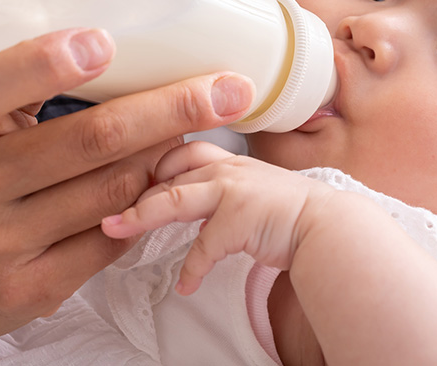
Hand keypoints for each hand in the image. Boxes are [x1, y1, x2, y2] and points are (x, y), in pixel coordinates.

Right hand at [0, 29, 254, 337]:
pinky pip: (116, 235)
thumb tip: (106, 50)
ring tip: (190, 133)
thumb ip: (24, 94)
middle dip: (173, 111)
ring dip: (166, 156)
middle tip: (226, 91)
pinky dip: (145, 204)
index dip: (48, 64)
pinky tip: (157, 185)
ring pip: (119, 186)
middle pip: (96, 139)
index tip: (103, 43)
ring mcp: (2, 242)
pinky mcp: (32, 287)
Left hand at [101, 141, 335, 294]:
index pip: (179, 150)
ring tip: (115, 229)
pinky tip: (187, 286)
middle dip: (136, 188)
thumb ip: (221, 191)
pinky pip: (203, 247)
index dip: (151, 164)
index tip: (129, 182)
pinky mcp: (238, 219)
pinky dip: (191, 270)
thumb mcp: (253, 189)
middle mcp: (228, 168)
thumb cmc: (291, 212)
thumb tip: (192, 210)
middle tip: (111, 208)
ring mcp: (232, 190)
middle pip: (168, 170)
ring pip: (174, 198)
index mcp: (229, 160)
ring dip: (140, 215)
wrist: (326, 226)